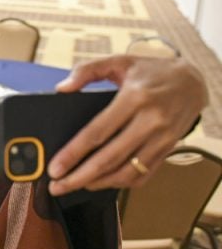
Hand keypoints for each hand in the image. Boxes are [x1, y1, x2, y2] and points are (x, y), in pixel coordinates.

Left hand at [48, 55, 207, 194]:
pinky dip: (120, 183)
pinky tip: (101, 183)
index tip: (55, 168)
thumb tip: (62, 87)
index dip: (73, 154)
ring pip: (126, 172)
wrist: (193, 81)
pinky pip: (143, 174)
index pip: (97, 132)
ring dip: (98, 184)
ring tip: (75, 185)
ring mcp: (161, 138)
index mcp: (134, 98)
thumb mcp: (119, 62)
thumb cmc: (152, 72)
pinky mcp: (168, 149)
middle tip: (57, 186)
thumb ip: (87, 70)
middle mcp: (150, 121)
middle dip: (79, 177)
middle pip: (109, 158)